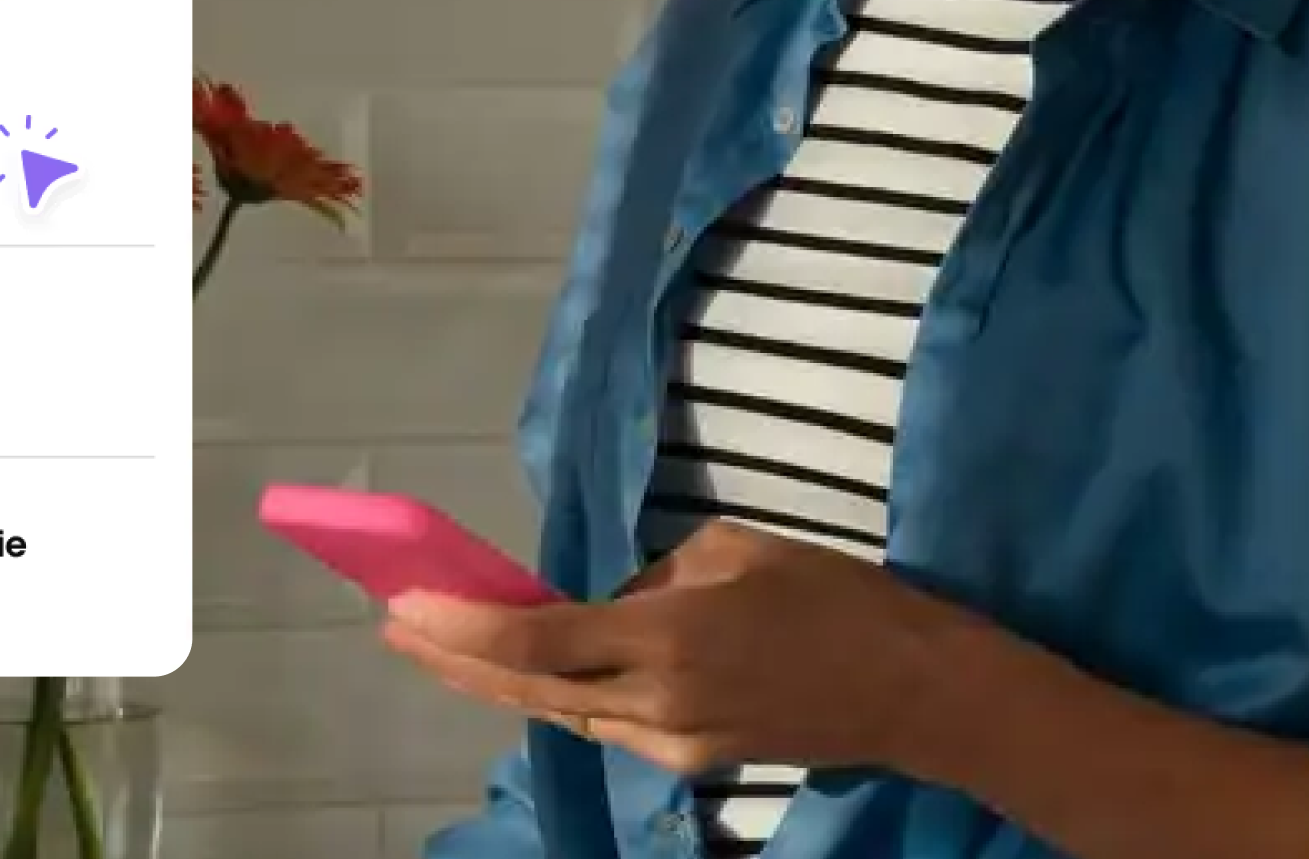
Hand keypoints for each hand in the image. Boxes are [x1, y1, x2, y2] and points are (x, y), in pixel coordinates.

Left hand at [378, 520, 965, 775]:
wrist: (913, 692)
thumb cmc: (834, 599)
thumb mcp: (735, 549)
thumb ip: (656, 574)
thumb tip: (614, 600)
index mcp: (665, 638)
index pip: (536, 638)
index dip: (461, 626)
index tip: (403, 604)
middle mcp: (654, 703)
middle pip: (529, 687)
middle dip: (454, 659)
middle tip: (395, 628)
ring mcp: (671, 742)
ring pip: (563, 709)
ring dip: (499, 678)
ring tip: (440, 644)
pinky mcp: (692, 759)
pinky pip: (607, 722)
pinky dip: (560, 690)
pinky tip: (531, 667)